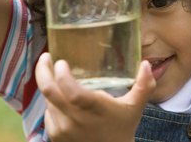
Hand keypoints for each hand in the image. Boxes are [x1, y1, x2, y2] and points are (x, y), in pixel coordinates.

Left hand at [35, 53, 155, 141]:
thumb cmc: (122, 128)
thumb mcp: (135, 107)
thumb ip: (144, 85)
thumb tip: (147, 64)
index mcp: (95, 109)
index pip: (72, 92)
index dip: (62, 75)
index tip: (61, 61)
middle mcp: (75, 120)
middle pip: (50, 92)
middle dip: (43, 71)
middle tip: (45, 57)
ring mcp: (63, 129)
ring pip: (48, 101)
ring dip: (49, 86)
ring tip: (56, 76)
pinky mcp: (55, 136)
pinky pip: (47, 112)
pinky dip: (51, 102)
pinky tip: (59, 97)